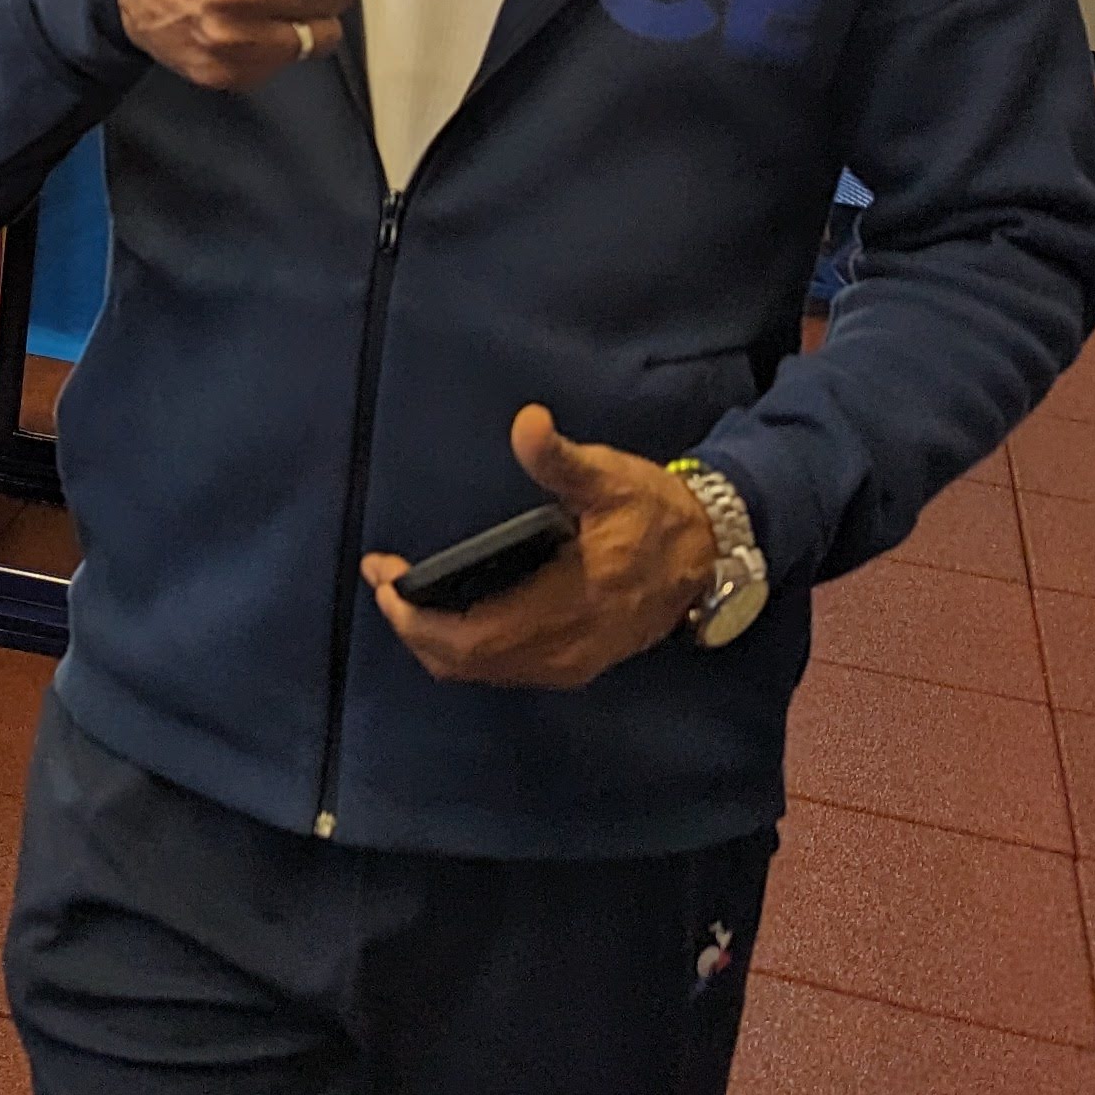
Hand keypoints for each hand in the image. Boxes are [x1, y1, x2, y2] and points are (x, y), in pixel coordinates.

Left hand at [366, 407, 718, 690]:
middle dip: (412, 625)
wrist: (710, 557)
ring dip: (434, 638)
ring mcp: (568, 663)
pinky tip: (449, 611)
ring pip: (479, 670)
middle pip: (462, 661)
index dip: (416, 618)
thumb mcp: (609, 478)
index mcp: (565, 606)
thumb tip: (527, 424)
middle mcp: (561, 649)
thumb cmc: (654, 514)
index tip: (385, 578)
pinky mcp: (573, 663)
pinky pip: (500, 669)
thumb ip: (560, 458)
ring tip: (403, 593)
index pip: (470, 637)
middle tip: (384, 580)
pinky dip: (464, 647)